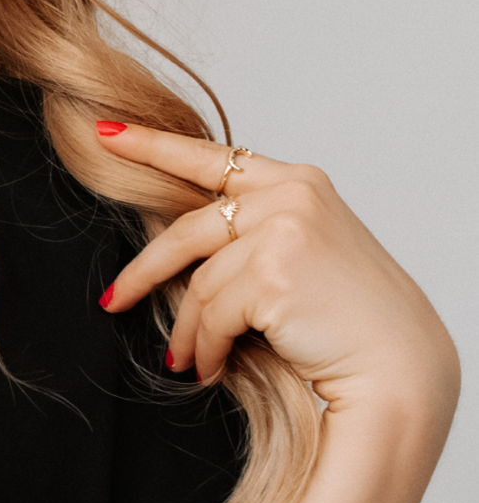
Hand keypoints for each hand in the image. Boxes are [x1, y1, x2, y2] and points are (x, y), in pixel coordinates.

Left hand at [94, 124, 458, 419]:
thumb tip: (176, 257)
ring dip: (187, 332)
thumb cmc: (345, 317)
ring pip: (199, 285)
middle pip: (185, 231)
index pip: (211, 158)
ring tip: (187, 361)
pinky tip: (210, 367)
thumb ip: (247, 236)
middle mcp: (291, 195)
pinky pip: (211, 317)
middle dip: (143, 272)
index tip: (108, 135)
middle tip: (113, 300)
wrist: (394, 360)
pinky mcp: (272, 274)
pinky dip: (205, 348)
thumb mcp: (299, 254)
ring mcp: (283, 230)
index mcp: (297, 183)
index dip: (153, 147)